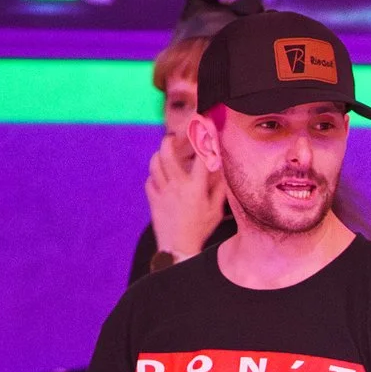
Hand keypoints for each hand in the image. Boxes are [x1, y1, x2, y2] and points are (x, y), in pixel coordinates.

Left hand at [145, 137, 224, 260]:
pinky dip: (155, 175)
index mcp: (195, 188)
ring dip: (161, 155)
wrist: (178, 248)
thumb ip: (218, 187)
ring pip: (155, 162)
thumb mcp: (215, 210)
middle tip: (177, 137)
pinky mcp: (152, 198)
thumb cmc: (200, 230)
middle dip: (172, 139)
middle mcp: (177, 186)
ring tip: (168, 155)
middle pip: (168, 152)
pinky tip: (162, 178)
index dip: (204, 136)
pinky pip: (150, 179)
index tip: (206, 123)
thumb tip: (220, 168)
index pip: (201, 155)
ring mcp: (162, 191)